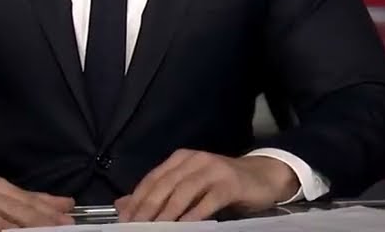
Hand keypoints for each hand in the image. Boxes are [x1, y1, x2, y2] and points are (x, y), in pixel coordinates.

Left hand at [115, 150, 297, 221]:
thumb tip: (123, 205)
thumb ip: (159, 194)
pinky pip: (208, 201)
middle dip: (147, 209)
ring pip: (184, 192)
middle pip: (165, 185)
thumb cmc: (221, 184)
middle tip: (135, 228)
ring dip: (167, 214)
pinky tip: (184, 227)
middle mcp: (195, 159)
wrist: (261, 177)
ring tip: (154, 230)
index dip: (136, 200)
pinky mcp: (230, 183)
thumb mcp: (188, 187)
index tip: (124, 221)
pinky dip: (194, 215)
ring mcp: (213, 169)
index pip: (152, 179)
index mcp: (181, 159)